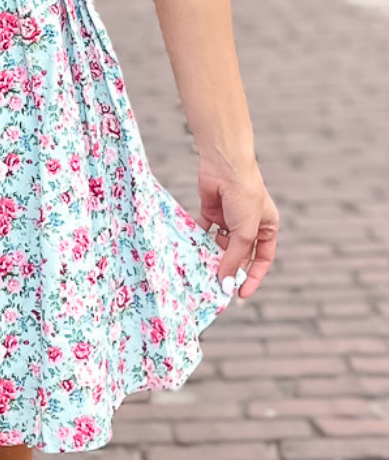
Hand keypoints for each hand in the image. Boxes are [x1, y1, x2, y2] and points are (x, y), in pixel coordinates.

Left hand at [198, 156, 278, 299]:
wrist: (225, 165)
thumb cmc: (244, 195)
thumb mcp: (245, 231)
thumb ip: (234, 257)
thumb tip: (225, 283)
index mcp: (267, 228)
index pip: (262, 260)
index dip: (252, 278)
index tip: (240, 295)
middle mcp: (249, 224)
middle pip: (239, 254)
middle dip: (229, 269)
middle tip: (216, 286)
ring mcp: (229, 218)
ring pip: (221, 244)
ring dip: (213, 256)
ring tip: (203, 271)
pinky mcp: (211, 211)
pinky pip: (205, 232)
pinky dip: (199, 241)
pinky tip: (192, 252)